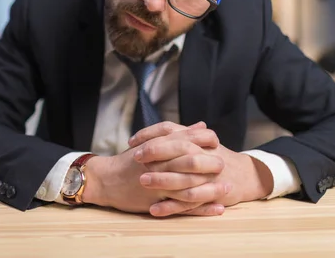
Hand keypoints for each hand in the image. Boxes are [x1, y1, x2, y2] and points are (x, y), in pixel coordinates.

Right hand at [82, 122, 228, 216]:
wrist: (106, 179)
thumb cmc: (131, 160)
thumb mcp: (153, 142)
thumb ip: (179, 134)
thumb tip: (203, 126)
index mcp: (160, 146)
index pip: (187, 139)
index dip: (205, 140)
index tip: (217, 141)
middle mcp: (160, 163)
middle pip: (190, 160)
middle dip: (210, 162)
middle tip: (224, 164)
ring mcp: (159, 182)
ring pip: (189, 185)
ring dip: (211, 187)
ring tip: (228, 187)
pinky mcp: (157, 201)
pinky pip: (183, 206)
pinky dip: (202, 208)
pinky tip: (218, 208)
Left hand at [130, 122, 273, 214]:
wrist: (245, 175)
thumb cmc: (214, 157)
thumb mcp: (199, 142)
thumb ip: (178, 135)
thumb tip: (152, 134)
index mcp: (197, 139)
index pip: (171, 130)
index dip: (150, 135)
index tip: (132, 142)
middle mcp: (203, 154)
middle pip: (179, 149)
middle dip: (156, 153)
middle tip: (136, 158)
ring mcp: (208, 175)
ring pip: (184, 176)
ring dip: (162, 179)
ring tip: (142, 181)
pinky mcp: (211, 194)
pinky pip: (189, 202)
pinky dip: (171, 207)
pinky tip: (155, 209)